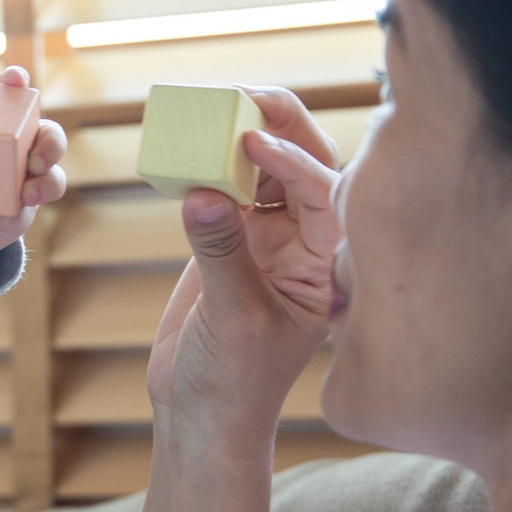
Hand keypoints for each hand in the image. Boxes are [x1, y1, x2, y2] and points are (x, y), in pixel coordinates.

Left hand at [0, 67, 67, 281]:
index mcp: (1, 126)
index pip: (14, 99)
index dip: (18, 84)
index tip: (16, 79)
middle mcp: (21, 150)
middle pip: (51, 137)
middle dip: (52, 144)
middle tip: (37, 158)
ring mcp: (26, 183)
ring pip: (54, 180)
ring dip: (45, 186)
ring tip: (25, 195)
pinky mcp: (20, 215)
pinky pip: (19, 216)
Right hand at [147, 87, 341, 440]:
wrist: (203, 415)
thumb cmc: (237, 382)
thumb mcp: (234, 317)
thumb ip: (220, 252)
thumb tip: (202, 192)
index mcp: (325, 264)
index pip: (323, 194)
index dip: (295, 162)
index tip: (256, 145)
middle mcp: (302, 243)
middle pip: (302, 165)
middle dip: (278, 127)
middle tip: (243, 96)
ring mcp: (264, 239)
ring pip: (260, 170)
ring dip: (238, 139)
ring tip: (211, 108)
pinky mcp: (227, 241)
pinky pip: (220, 189)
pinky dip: (204, 165)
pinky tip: (185, 147)